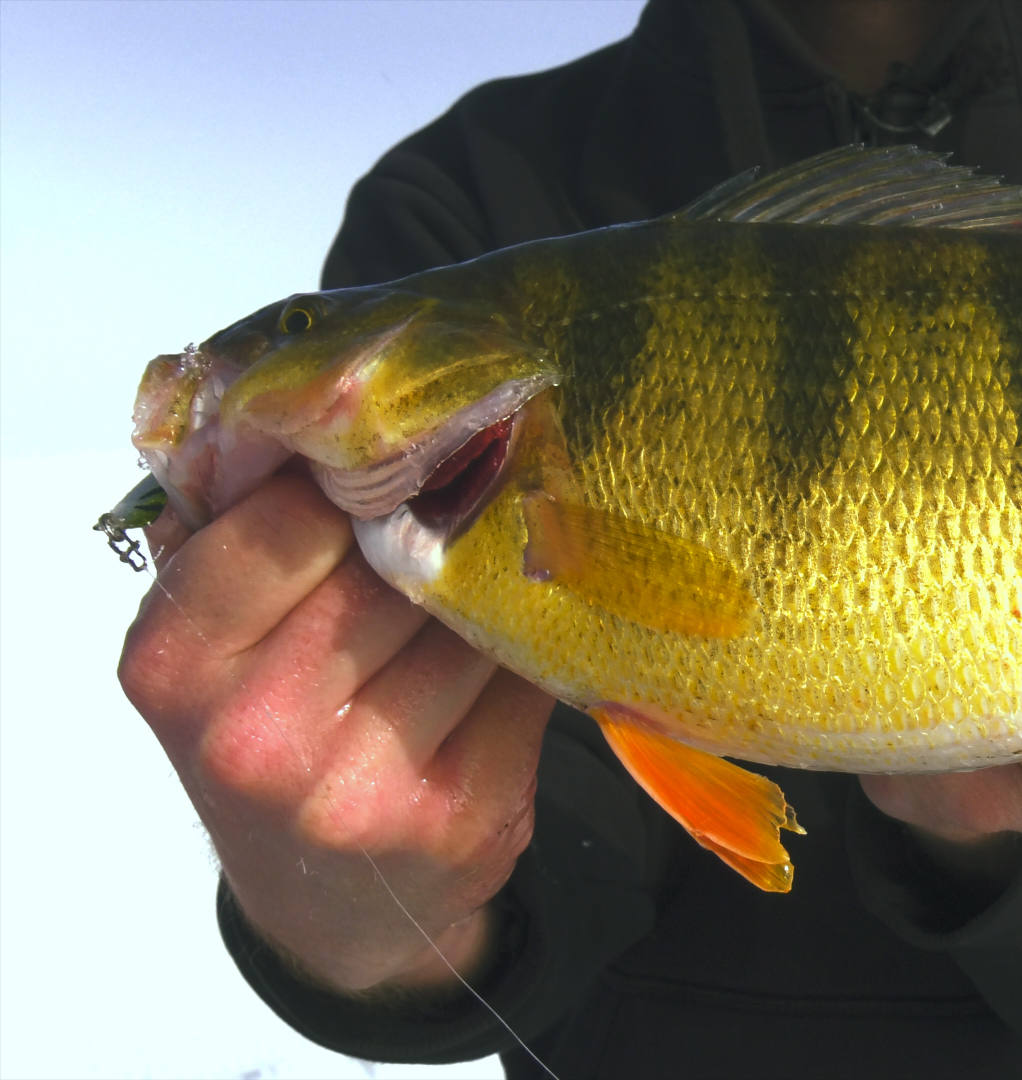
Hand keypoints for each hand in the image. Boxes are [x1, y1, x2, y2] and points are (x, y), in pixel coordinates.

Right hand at [119, 470, 553, 993]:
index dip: (356, 476)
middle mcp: (261, 734)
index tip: (394, 449)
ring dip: (494, 585)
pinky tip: (521, 638)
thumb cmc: (267, 732)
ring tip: (489, 571)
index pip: (291, 520)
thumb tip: (330, 396)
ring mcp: (366, 784)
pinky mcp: (463, 814)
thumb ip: (242, 529)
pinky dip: (535, 646)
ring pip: (474, 619)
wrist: (326, 898)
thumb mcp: (211, 639)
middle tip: (471, 487)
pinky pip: (528, 680)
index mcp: (178, 664)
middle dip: (439, 525)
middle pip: (396, 567)